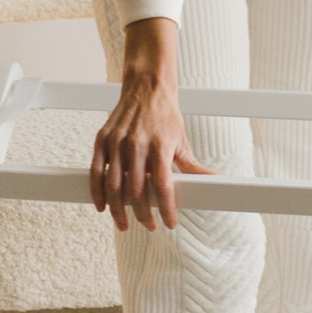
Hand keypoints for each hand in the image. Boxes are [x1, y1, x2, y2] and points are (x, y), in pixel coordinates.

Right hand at [90, 18, 211, 231]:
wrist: (147, 87)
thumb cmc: (165, 116)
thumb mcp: (182, 141)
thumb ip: (193, 166)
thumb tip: (215, 181)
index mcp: (160, 146)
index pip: (163, 186)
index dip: (166, 209)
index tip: (169, 223)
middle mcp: (137, 144)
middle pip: (136, 190)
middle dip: (142, 214)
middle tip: (148, 226)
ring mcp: (117, 142)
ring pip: (114, 185)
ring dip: (118, 209)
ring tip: (124, 223)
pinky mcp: (102, 139)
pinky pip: (96, 171)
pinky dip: (97, 192)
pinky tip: (102, 206)